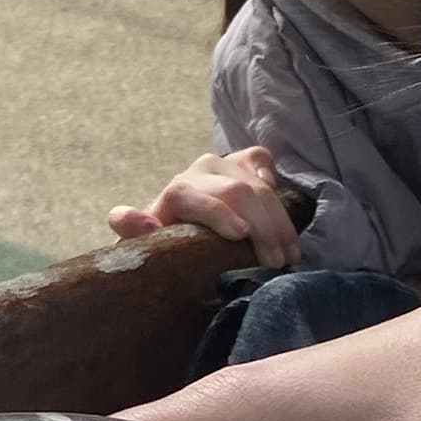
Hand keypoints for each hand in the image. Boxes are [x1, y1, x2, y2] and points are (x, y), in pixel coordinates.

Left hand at [107, 147, 300, 263]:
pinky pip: (259, 158)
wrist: (173, 233)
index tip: (242, 236)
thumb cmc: (163, 247)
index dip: (221, 214)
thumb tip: (130, 217)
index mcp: (175, 193)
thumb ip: (132, 232)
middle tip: (276, 261)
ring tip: (290, 254)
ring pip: (257, 185)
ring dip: (278, 220)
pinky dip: (271, 176)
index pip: (198, 197)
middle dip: (261, 226)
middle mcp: (198, 172)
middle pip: (236, 191)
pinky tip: (280, 206)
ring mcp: (222, 165)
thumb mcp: (145, 247)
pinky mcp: (240, 162)